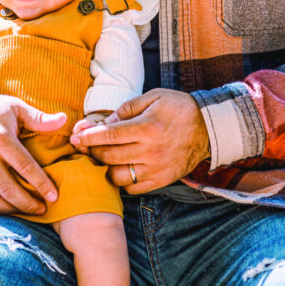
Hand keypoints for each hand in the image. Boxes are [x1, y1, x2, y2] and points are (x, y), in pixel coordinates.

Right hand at [0, 84, 64, 214]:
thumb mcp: (15, 107)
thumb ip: (39, 118)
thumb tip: (64, 120)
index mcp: (1, 138)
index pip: (26, 167)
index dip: (42, 185)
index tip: (54, 197)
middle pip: (8, 189)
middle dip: (27, 204)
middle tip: (41, 209)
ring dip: (8, 210)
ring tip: (22, 211)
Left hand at [70, 89, 209, 192]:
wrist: (209, 128)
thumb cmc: (178, 109)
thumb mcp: (152, 98)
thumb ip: (126, 109)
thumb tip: (105, 122)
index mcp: (147, 128)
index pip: (109, 135)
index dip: (88, 137)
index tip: (75, 137)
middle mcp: (150, 151)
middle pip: (109, 156)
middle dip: (92, 151)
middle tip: (85, 145)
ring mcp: (156, 168)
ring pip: (117, 176)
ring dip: (105, 167)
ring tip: (104, 157)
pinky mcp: (162, 180)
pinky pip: (133, 188)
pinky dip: (122, 180)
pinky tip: (120, 168)